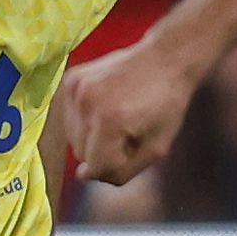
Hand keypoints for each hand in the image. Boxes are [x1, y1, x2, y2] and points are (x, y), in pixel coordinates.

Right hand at [55, 43, 197, 185]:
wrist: (166, 58)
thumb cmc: (167, 105)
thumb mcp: (156, 148)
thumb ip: (121, 171)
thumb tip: (83, 176)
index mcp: (110, 122)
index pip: (96, 168)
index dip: (118, 164)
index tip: (136, 145)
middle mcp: (86, 104)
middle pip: (82, 155)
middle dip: (105, 151)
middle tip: (130, 129)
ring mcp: (75, 90)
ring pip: (73, 139)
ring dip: (94, 137)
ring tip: (119, 117)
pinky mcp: (70, 80)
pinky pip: (69, 119)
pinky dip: (86, 120)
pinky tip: (107, 106)